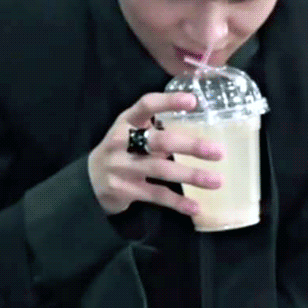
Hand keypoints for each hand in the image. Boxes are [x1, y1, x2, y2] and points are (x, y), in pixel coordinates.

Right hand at [87, 91, 224, 216]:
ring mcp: (122, 166)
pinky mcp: (125, 189)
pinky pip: (156, 195)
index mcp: (126, 121)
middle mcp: (122, 141)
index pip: (146, 105)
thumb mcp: (130, 132)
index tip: (193, 101)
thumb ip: (156, 129)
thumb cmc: (120, 150)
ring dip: (191, 175)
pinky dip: (177, 202)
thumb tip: (196, 128)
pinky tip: (196, 207)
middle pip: (159, 141)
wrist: (90, 181)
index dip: (168, 101)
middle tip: (218, 151)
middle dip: (190, 146)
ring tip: (216, 181)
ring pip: (161, 170)